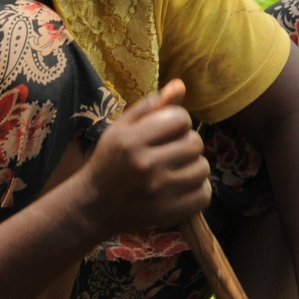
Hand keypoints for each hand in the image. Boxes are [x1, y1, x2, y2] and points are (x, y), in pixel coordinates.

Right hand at [75, 79, 210, 236]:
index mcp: (132, 140)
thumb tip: (181, 85)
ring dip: (193, 166)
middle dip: (186, 143)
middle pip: (195, 143)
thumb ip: (150, 106)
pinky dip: (197, 189)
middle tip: (171, 151)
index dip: (178, 121)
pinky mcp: (169, 213)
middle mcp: (146, 165)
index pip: (180, 118)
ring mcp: (159, 192)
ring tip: (176, 169)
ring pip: (203, 168)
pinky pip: (204, 194)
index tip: (167, 131)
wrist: (94, 205)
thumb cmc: (109, 161)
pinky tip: (181, 187)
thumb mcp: (121, 128)